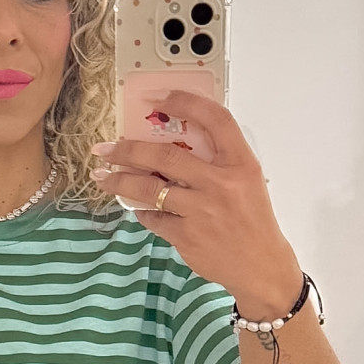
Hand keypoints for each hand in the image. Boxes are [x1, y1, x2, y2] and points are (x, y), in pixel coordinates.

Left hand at [89, 89, 301, 314]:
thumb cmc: (252, 219)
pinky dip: (141, 211)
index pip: (215, 120)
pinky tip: (136, 207)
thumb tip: (172, 144)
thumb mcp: (246, 181)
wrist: (260, 265)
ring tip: (102, 177)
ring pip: (149, 190)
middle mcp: (220, 184)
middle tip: (105, 148)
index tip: (159, 98)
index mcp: (240, 163)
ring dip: (120, 181)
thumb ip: (216, 161)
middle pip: (165, 157)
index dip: (186, 103)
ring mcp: (200, 211)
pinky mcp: (186, 236)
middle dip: (128, 150)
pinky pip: (153, 218)